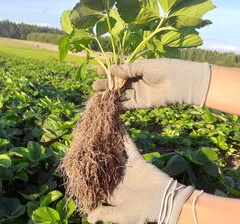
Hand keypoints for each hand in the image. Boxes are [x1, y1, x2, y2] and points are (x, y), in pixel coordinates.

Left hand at [87, 134, 193, 223]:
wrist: (166, 201)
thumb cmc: (143, 211)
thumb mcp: (122, 215)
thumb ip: (105, 213)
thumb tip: (89, 218)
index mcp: (113, 192)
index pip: (97, 184)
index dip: (87, 177)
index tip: (76, 169)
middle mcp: (118, 179)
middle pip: (103, 167)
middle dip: (94, 158)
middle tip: (82, 146)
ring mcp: (127, 169)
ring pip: (114, 154)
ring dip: (107, 145)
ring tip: (96, 133)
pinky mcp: (137, 161)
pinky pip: (129, 147)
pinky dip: (124, 137)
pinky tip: (117, 126)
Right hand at [93, 59, 210, 108]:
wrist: (181, 84)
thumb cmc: (165, 69)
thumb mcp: (145, 66)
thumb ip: (128, 69)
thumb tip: (111, 69)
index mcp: (137, 68)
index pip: (119, 69)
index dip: (108, 71)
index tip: (97, 71)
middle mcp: (135, 80)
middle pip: (117, 83)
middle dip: (106, 84)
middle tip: (94, 86)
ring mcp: (137, 92)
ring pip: (119, 94)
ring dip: (109, 95)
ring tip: (97, 95)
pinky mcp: (139, 104)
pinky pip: (125, 105)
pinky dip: (116, 105)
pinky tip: (107, 105)